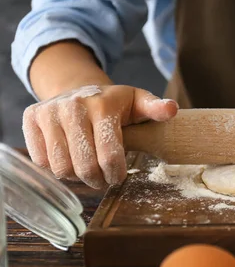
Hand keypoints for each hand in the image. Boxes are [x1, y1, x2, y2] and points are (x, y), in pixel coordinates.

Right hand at [23, 85, 178, 188]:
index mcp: (102, 106)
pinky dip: (57, 167)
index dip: (116, 174)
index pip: (110, 155)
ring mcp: (49, 112)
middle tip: (104, 178)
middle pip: (85, 166)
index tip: (119, 176)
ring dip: (77, 177)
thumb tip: (171, 109)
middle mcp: (72, 107)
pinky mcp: (31, 118)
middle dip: (98, 179)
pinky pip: (42, 160)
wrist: (77, 87)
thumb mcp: (138, 102)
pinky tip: (70, 158)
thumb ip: (155, 108)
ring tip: (88, 169)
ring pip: (61, 167)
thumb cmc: (114, 103)